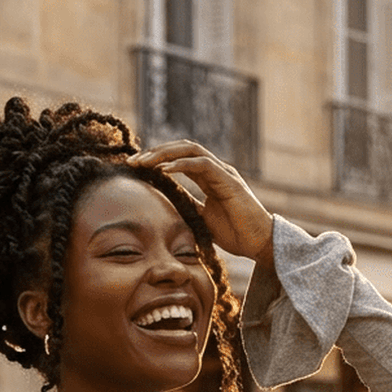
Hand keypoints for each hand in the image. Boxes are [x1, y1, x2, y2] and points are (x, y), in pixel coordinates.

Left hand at [130, 141, 272, 260]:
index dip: (156, 159)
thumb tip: (166, 202)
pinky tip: (164, 170)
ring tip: (144, 163)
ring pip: (191, 149)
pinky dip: (182, 164)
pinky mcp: (229, 181)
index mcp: (209, 177)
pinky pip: (203, 164)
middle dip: (155, 152)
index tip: (135, 167)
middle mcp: (216, 169)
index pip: (179, 158)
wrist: (258, 244)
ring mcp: (223, 172)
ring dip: (164, 154)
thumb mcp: (201, 218)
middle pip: (182, 148)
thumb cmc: (235, 233)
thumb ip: (187, 205)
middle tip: (133, 161)